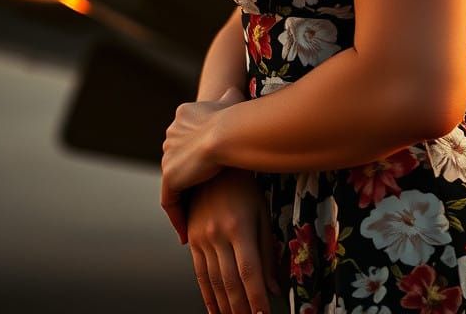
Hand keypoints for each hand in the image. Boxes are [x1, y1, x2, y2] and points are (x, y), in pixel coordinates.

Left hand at [161, 87, 236, 244]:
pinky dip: (178, 217)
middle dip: (190, 177)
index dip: (198, 153)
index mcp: (183, 114)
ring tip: (198, 220)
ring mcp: (168, 156)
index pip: (187, 137)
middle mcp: (171, 133)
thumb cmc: (236, 117)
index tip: (208, 168)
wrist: (227, 133)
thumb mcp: (233, 102)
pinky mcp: (169, 176)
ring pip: (175, 183)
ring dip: (184, 200)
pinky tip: (188, 234)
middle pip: (179, 159)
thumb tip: (234, 90)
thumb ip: (230, 97)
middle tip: (204, 199)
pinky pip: (170, 201)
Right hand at [186, 164, 282, 313]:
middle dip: (241, 309)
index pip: (249, 272)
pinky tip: (215, 310)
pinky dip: (207, 296)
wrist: (214, 166)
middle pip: (230, 282)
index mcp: (239, 227)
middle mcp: (217, 234)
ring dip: (225, 307)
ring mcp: (201, 238)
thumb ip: (267, 252)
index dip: (256, 298)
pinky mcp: (192, 239)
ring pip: (213, 281)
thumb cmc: (245, 189)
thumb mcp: (261, 214)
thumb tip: (274, 288)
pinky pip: (199, 273)